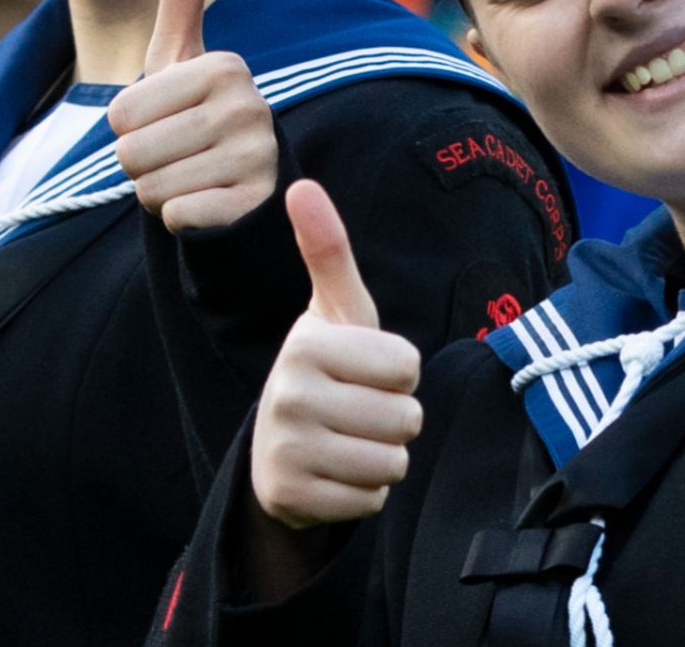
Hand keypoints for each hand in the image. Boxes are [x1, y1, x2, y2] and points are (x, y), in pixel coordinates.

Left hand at [109, 0, 277, 232]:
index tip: (165, 122)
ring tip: (191, 176)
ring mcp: (256, 155)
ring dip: (158, 192)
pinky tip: (206, 204)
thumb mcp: (182, 55)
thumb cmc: (197, 112)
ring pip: (151, 188)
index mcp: (225, 65)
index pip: (120, 113)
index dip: (129, 128)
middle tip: (175, 155)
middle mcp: (248, 105)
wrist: (245, 184)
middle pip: (131, 152)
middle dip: (140, 163)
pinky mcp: (253, 202)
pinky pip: (176, 215)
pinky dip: (179, 218)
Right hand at [250, 182, 421, 529]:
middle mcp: (289, 397)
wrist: (277, 445)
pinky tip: (336, 473)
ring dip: (384, 456)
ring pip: (393, 462)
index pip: (408, 366)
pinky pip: (373, 500)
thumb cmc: (325, 367)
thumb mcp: (334, 311)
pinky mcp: (293, 499)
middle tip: (357, 408)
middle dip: (395, 418)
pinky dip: (365, 491)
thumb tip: (301, 184)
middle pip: (406, 419)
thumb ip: (328, 250)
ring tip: (349, 439)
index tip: (364, 369)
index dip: (398, 372)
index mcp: (306, 345)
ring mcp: (288, 451)